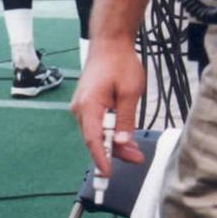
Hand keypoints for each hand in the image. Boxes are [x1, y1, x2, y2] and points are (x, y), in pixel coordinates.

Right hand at [70, 39, 145, 174]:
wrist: (109, 44)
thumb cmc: (120, 62)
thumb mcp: (130, 91)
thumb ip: (125, 120)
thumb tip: (121, 143)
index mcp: (89, 105)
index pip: (93, 139)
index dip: (100, 159)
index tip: (107, 173)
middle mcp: (80, 110)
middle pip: (95, 140)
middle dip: (114, 152)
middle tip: (136, 158)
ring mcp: (81, 110)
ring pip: (96, 136)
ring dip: (113, 144)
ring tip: (134, 150)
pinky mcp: (86, 109)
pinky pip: (97, 127)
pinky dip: (109, 134)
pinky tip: (124, 138)